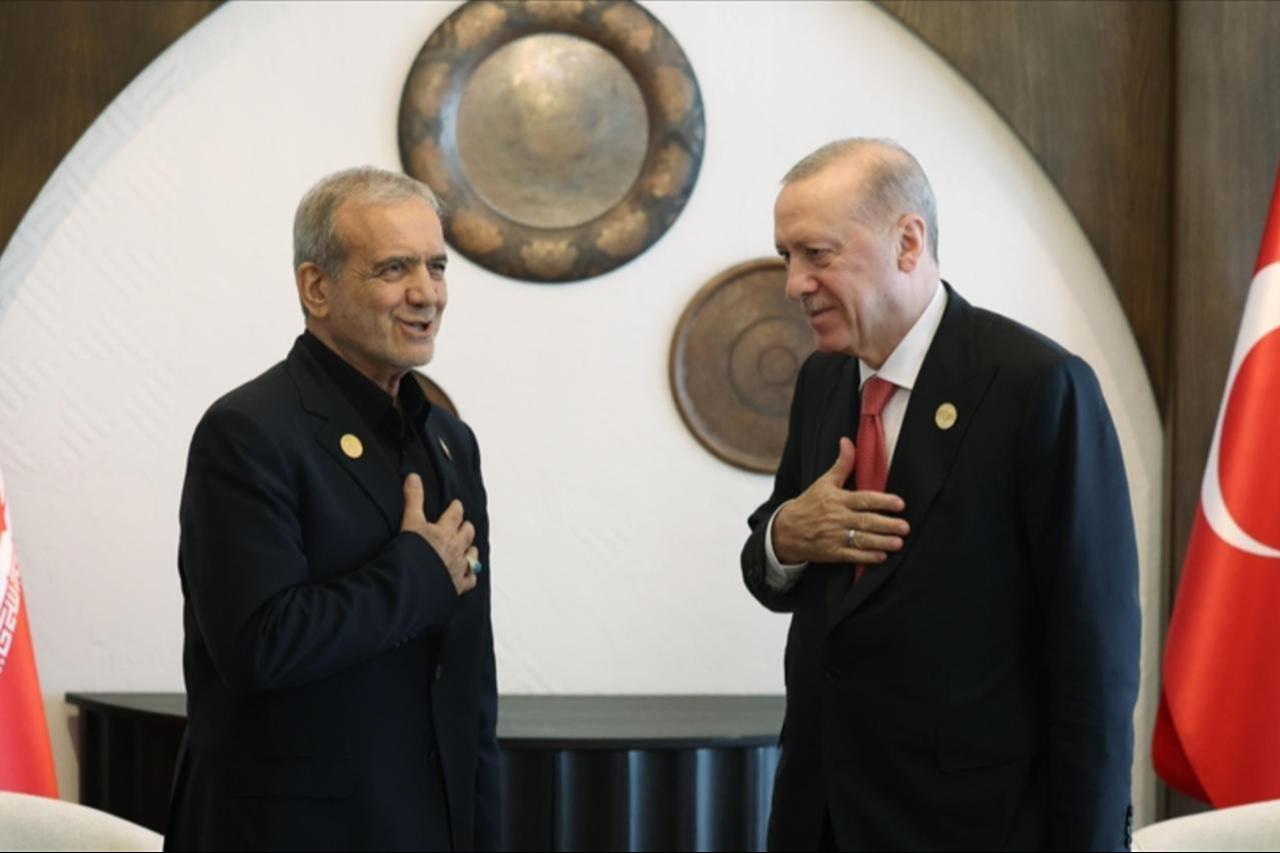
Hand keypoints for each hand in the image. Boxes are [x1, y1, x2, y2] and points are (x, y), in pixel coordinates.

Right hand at [401, 474, 477, 595]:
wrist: (410, 583)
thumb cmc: (409, 553)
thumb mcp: (409, 521)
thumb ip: (413, 499)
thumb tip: (414, 476)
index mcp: (445, 531)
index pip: (455, 514)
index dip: (456, 508)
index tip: (457, 505)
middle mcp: (456, 548)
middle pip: (467, 533)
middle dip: (465, 527)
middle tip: (463, 524)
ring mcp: (459, 567)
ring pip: (472, 555)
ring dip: (470, 549)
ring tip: (468, 547)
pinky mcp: (457, 585)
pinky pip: (471, 579)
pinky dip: (471, 575)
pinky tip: (469, 574)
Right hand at [772, 437, 908, 564]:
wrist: (786, 531)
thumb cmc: (809, 504)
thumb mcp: (824, 482)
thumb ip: (842, 464)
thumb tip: (847, 441)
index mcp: (838, 499)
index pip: (863, 500)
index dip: (882, 501)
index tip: (899, 504)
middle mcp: (837, 518)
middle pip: (866, 521)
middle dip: (887, 524)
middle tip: (905, 526)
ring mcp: (834, 536)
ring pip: (862, 539)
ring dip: (881, 542)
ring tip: (898, 543)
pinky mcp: (832, 553)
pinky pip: (852, 555)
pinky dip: (867, 557)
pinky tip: (881, 557)